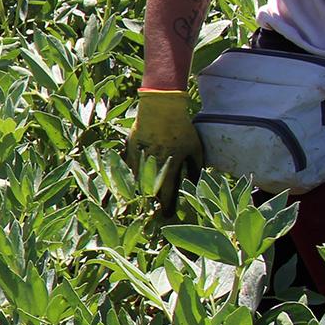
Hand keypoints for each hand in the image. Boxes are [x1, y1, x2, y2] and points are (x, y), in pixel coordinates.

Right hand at [126, 88, 202, 214]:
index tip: (167, 215)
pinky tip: (131, 184)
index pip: (168, 192)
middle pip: (150, 190)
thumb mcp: (195, 147)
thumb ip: (195, 167)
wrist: (160, 108)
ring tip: (141, 202)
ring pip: (137, 181)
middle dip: (152, 203)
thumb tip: (196, 184)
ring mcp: (139, 158)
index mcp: (170, 165)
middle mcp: (153, 164)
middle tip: (152, 212)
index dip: (167, 205)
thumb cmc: (181, 127)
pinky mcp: (130, 150)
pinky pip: (129, 169)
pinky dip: (130, 178)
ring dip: (140, 193)